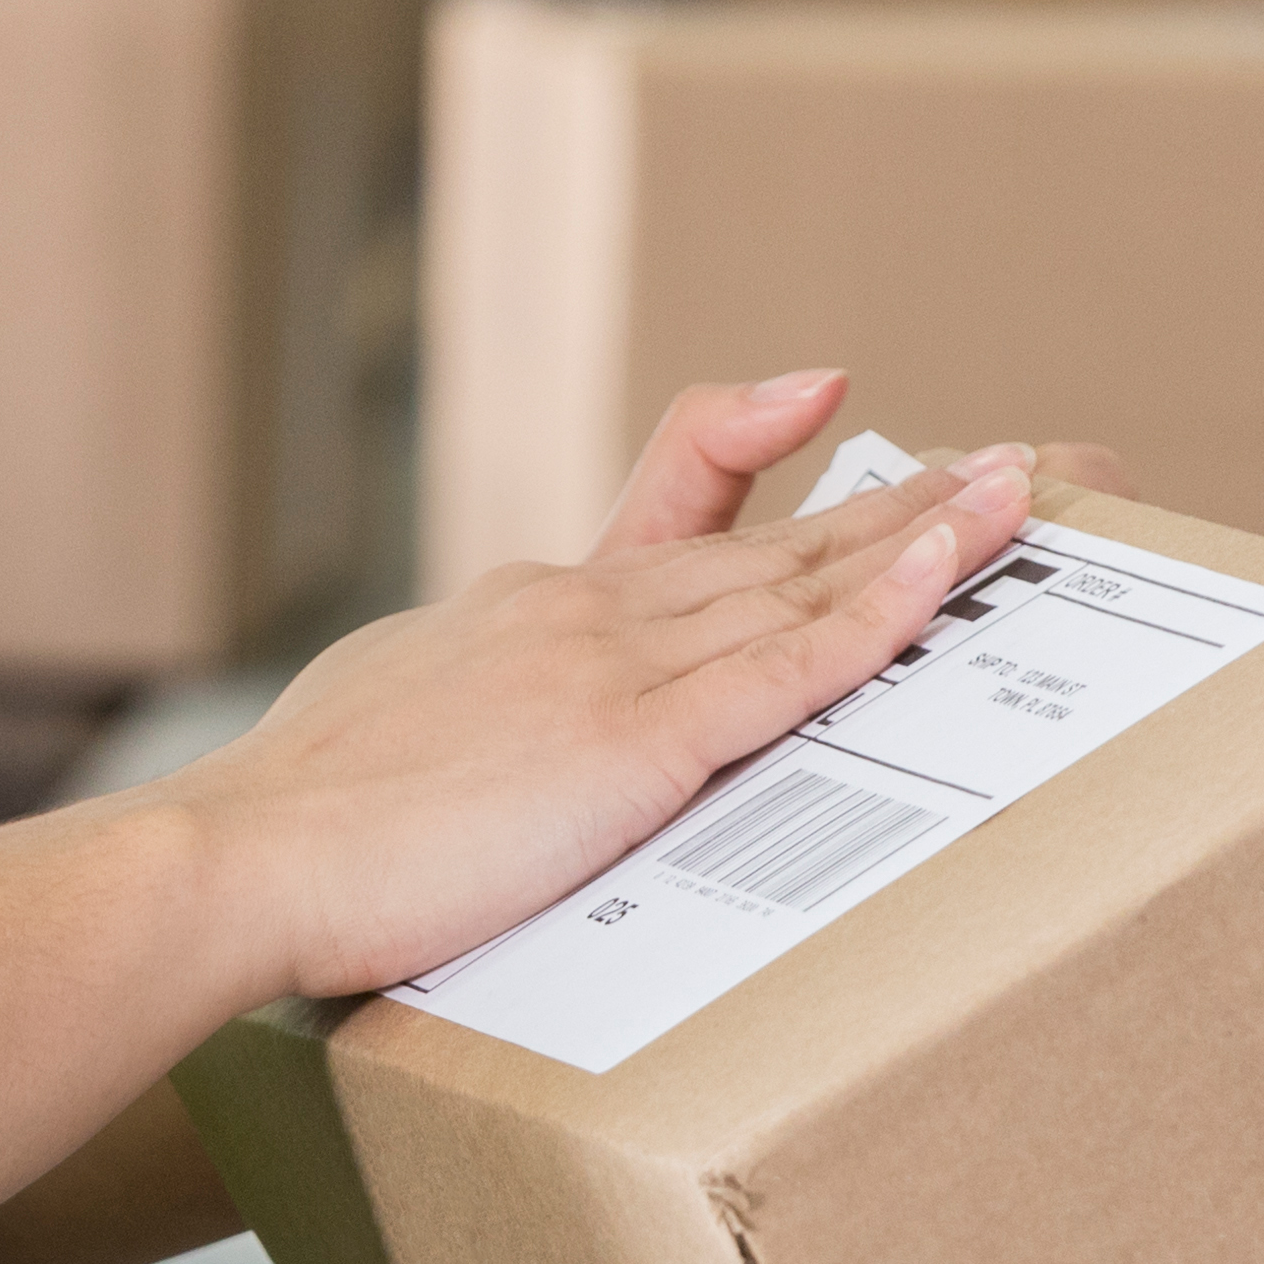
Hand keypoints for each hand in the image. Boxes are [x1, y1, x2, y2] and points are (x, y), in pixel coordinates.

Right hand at [172, 387, 1039, 1003]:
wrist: (235, 861)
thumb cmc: (288, 840)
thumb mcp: (379, 740)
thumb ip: (450, 727)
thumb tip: (463, 758)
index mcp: (520, 615)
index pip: (671, 524)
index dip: (758, 460)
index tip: (823, 403)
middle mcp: (577, 613)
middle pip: (771, 543)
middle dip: (901, 502)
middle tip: (1011, 461)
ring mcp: (608, 668)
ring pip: (800, 584)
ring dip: (925, 534)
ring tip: (1028, 490)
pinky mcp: (628, 744)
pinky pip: (782, 668)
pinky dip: (873, 615)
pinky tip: (946, 571)